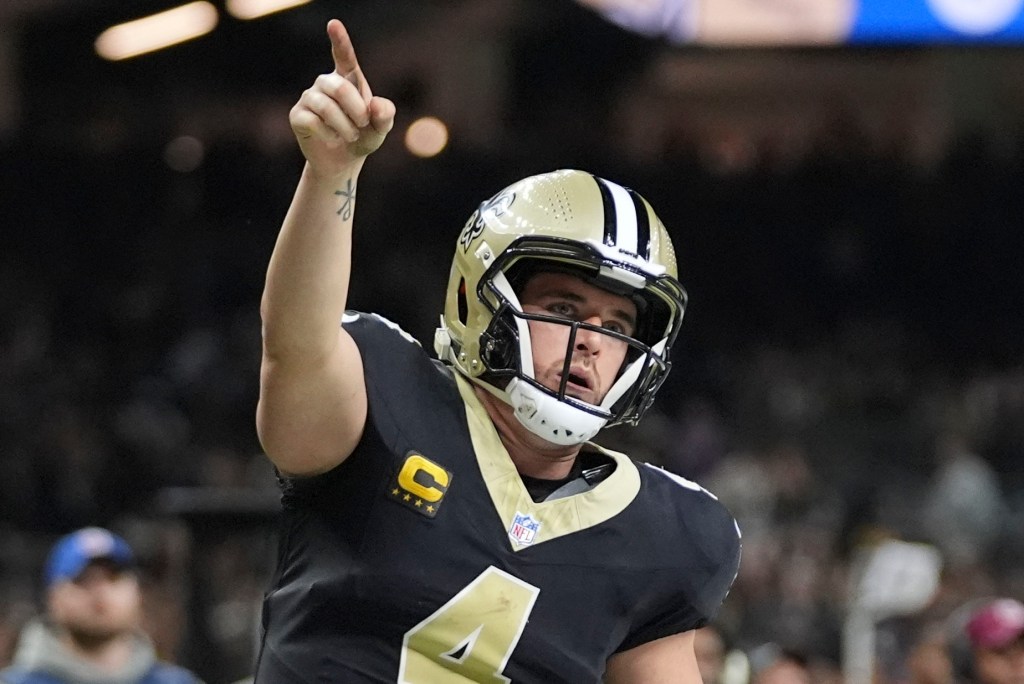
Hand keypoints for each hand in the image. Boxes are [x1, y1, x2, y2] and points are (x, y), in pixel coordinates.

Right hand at [289, 19, 395, 178]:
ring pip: (326, 106)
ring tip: (350, 135)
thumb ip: (385, 116)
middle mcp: (325, 83)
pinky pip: (313, 120)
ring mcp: (309, 97)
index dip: (339, 40)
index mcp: (348, 79)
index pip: (344, 56)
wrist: (342, 162)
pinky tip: (331, 137)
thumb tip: (375, 105)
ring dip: (344, 125)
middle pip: (339, 87)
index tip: (333, 24)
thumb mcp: (380, 129)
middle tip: (364, 124)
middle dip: (357, 109)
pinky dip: (328, 133)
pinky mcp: (297, 115)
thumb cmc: (363, 138)